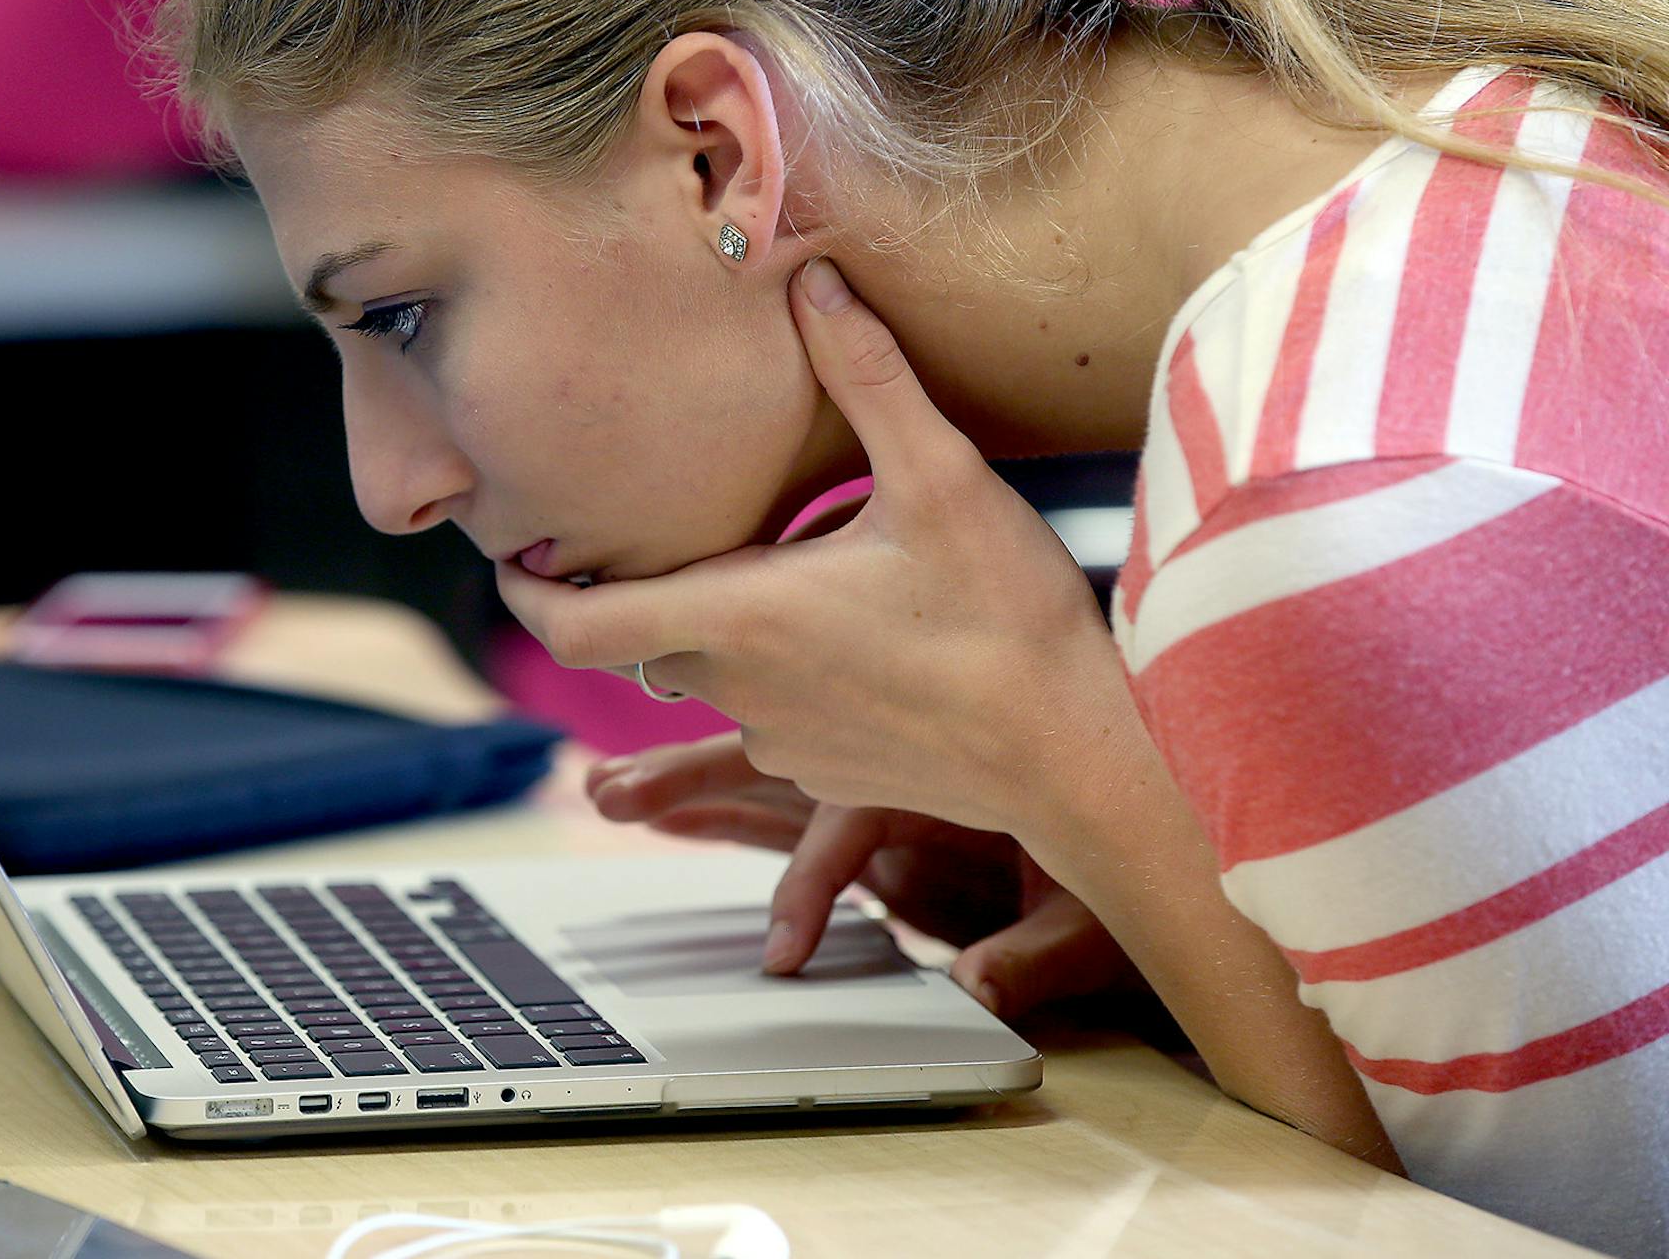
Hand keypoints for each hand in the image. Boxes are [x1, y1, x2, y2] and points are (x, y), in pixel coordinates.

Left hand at [499, 258, 1143, 844]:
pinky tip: (855, 634)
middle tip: (680, 525)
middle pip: (647, 639)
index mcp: (743, 618)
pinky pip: (767, 718)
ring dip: (725, 627)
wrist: (1079, 750)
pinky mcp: (821, 774)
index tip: (512, 559)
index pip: (579, 627)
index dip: (526, 594)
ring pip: (712, 676)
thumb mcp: (942, 478)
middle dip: (649, 587)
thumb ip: (869, 376)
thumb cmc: (1009, 618)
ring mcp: (780, 744)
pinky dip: (779, 673)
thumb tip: (817, 279)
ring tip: (795, 569)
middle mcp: (743, 691)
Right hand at [587, 732, 1142, 1018]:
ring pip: (765, 780)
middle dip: (696, 781)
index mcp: (948, 767)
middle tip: (612, 791)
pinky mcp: (871, 822)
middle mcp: (898, 764)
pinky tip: (668, 813)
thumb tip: (980, 991)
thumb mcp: (1093, 910)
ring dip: (690, 788)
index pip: (854, 817)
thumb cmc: (1128, 850)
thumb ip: (1037, 953)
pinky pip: (783, 816)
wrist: (1145, 825)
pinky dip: (723, 812)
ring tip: (609, 792)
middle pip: (781, 766)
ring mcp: (879, 784)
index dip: (811, 886)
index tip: (783, 958)